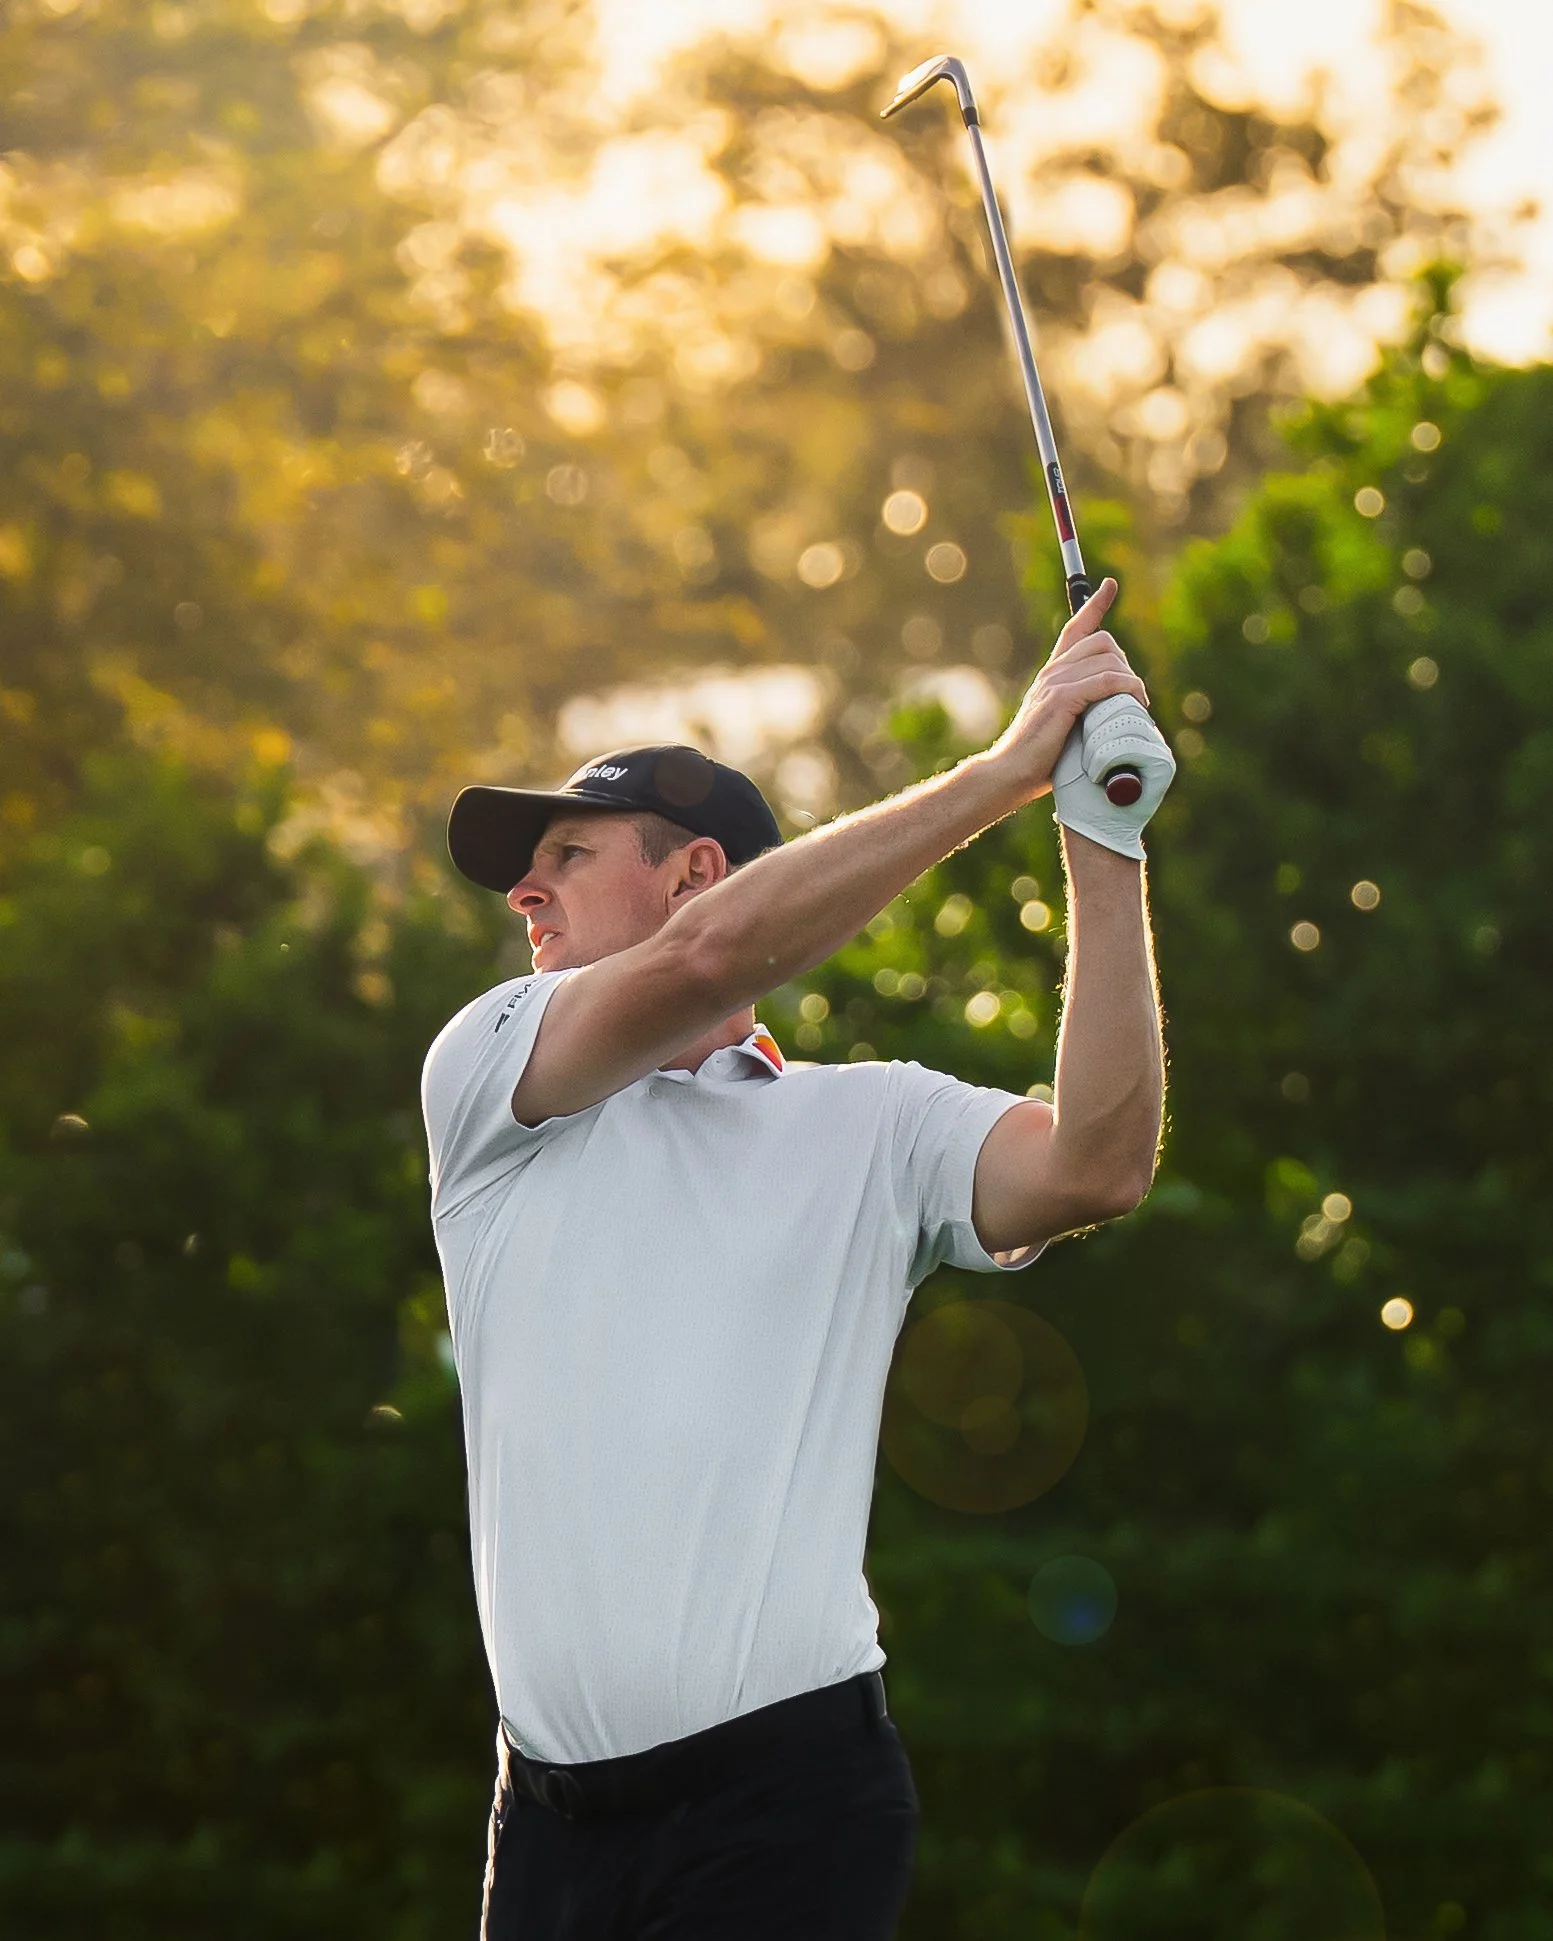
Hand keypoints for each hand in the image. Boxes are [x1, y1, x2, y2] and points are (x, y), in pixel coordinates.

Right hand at [986, 579, 1149, 799]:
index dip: (1095, 605)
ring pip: (1109, 660)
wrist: (1008, 774)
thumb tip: (1115, 716)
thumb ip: (1083, 713)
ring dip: (1131, 680)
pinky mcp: (1062, 698)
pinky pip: (1106, 681)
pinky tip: (1135, 702)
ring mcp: (1055, 682)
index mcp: (1052, 674)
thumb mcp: (1063, 727)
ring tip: (1138, 705)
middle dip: (1125, 663)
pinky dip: (1127, 689)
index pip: (1075, 628)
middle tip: (1132, 695)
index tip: (1110, 586)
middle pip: (1102, 641)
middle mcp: (1053, 671)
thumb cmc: (1037, 761)